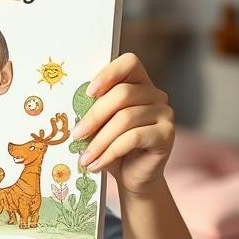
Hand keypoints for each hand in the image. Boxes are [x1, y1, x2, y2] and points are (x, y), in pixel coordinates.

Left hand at [71, 53, 174, 194]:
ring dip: (99, 141)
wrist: (132, 176)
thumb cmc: (112, 146)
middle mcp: (155, 94)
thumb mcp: (98, 124)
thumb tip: (71, 110)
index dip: (108, 73)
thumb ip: (91, 110)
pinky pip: (134, 137)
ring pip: (126, 118)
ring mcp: (165, 113)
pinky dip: (111, 151)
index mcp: (138, 82)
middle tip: (76, 135)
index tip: (88, 93)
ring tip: (85, 158)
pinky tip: (97, 164)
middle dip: (94, 116)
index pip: (129, 62)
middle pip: (122, 94)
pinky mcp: (167, 134)